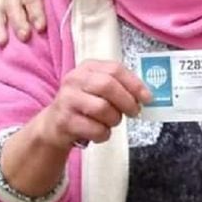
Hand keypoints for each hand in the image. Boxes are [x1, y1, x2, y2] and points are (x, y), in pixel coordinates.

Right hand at [37, 60, 151, 149]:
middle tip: (134, 112)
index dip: (134, 84)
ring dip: (114, 120)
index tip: (147, 98)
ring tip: (111, 122)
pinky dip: (103, 134)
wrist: (53, 125)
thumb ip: (120, 87)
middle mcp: (75, 79)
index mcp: (88, 67)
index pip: (115, 69)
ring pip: (102, 108)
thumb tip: (146, 96)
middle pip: (108, 86)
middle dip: (127, 101)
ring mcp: (67, 99)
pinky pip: (94, 129)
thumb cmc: (84, 105)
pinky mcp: (64, 121)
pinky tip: (99, 132)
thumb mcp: (98, 89)